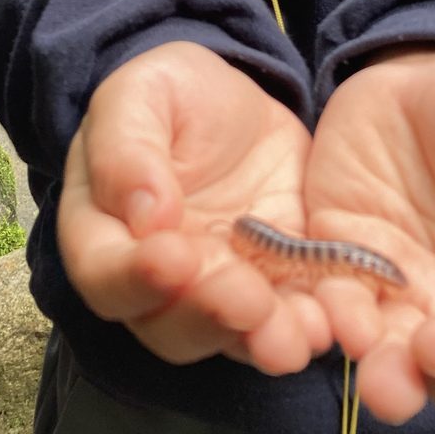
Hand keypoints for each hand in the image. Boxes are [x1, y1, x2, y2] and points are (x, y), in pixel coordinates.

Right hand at [59, 42, 330, 372]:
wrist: (240, 105)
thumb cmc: (174, 95)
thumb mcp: (142, 93)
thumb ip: (126, 147)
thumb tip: (143, 215)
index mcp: (104, 230)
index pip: (104, 274)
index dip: (135, 277)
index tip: (175, 257)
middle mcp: (154, 279)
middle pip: (165, 323)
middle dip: (207, 316)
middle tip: (246, 298)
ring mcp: (216, 292)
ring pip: (226, 337)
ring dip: (259, 340)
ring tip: (293, 333)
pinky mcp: (273, 291)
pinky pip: (285, 324)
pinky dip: (306, 328)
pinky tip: (330, 321)